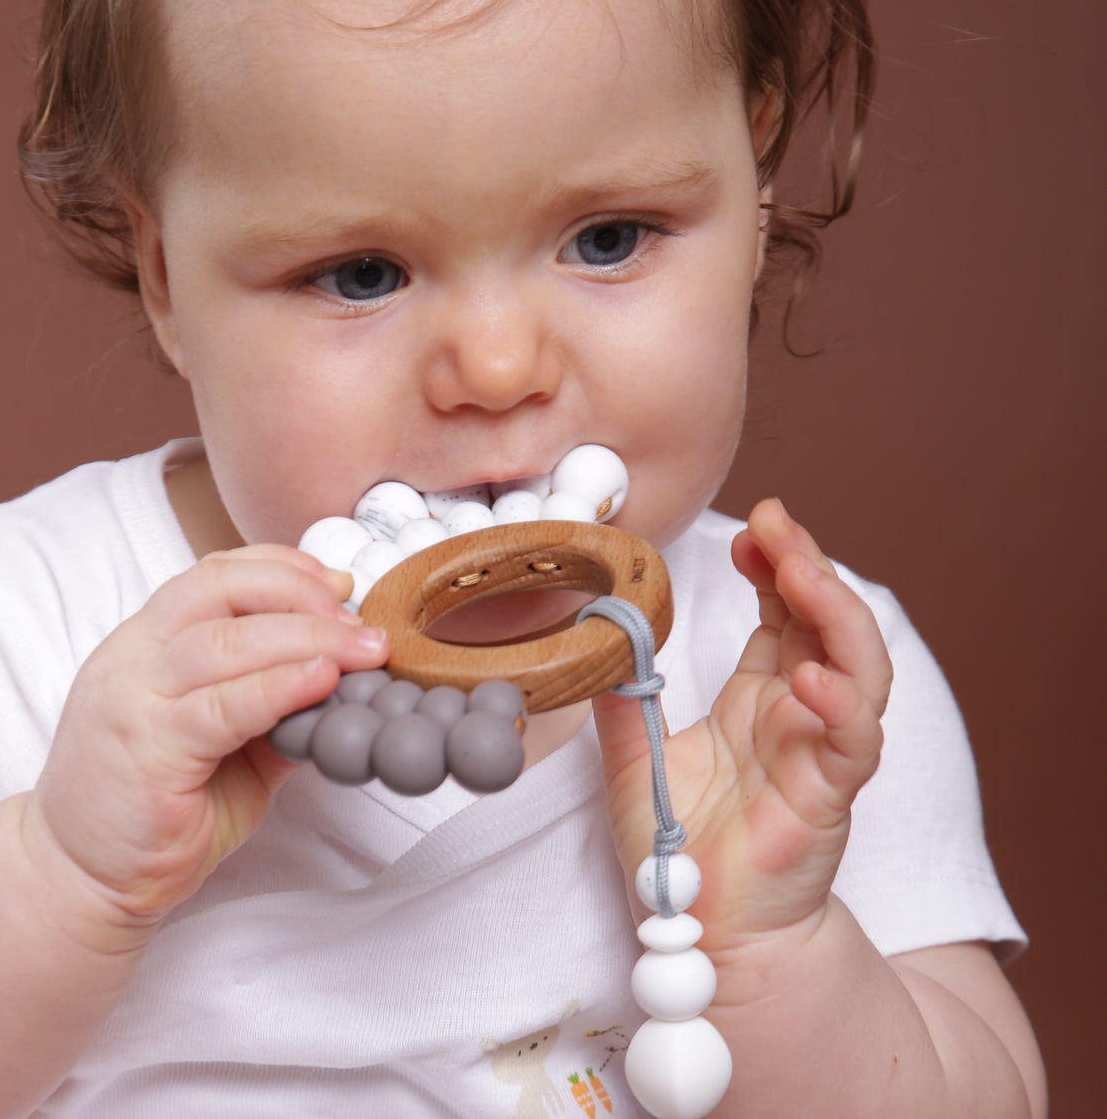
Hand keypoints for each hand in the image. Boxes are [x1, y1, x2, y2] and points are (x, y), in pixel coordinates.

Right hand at [24, 546, 386, 930]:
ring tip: (361, 652)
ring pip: (224, 641)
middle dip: (302, 595)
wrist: (79, 880)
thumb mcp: (221, 741)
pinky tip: (321, 683)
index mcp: (146, 642)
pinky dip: (278, 687)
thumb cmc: (151, 808)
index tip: (340, 586)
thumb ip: (270, 703)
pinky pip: (221, 707)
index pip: (214, 574)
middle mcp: (132, 657)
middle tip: (361, 623)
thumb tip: (345, 675)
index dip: (283, 569)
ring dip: (306, 638)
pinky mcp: (146, 751)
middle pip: (220, 590)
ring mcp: (132, 699)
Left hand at [593, 499, 891, 953]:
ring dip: (835, 611)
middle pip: (822, 619)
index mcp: (757, 696)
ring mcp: (820, 749)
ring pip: (857, 665)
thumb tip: (593, 636)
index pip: (781, 611)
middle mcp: (796, 712)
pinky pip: (854, 742)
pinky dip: (842, 704)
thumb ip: (619, 699)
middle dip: (806, 563)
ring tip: (801, 569)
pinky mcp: (830, 795)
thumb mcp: (632, 758)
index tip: (748, 530)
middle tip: (777, 520)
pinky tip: (813, 676)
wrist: (700, 931)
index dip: (772, 565)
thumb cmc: (678, 851)